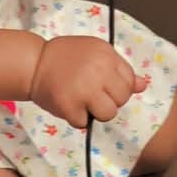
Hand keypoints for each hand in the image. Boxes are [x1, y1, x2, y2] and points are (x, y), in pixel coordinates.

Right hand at [28, 36, 148, 127]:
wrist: (33, 63)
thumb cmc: (65, 57)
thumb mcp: (95, 53)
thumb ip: (118, 68)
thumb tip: (143, 85)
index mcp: (106, 55)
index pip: (129, 81)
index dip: (117, 87)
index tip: (103, 84)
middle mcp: (98, 71)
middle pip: (122, 99)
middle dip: (109, 100)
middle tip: (90, 93)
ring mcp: (84, 89)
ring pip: (108, 114)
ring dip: (95, 112)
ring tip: (81, 101)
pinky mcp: (69, 106)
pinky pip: (84, 123)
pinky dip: (76, 118)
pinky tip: (68, 104)